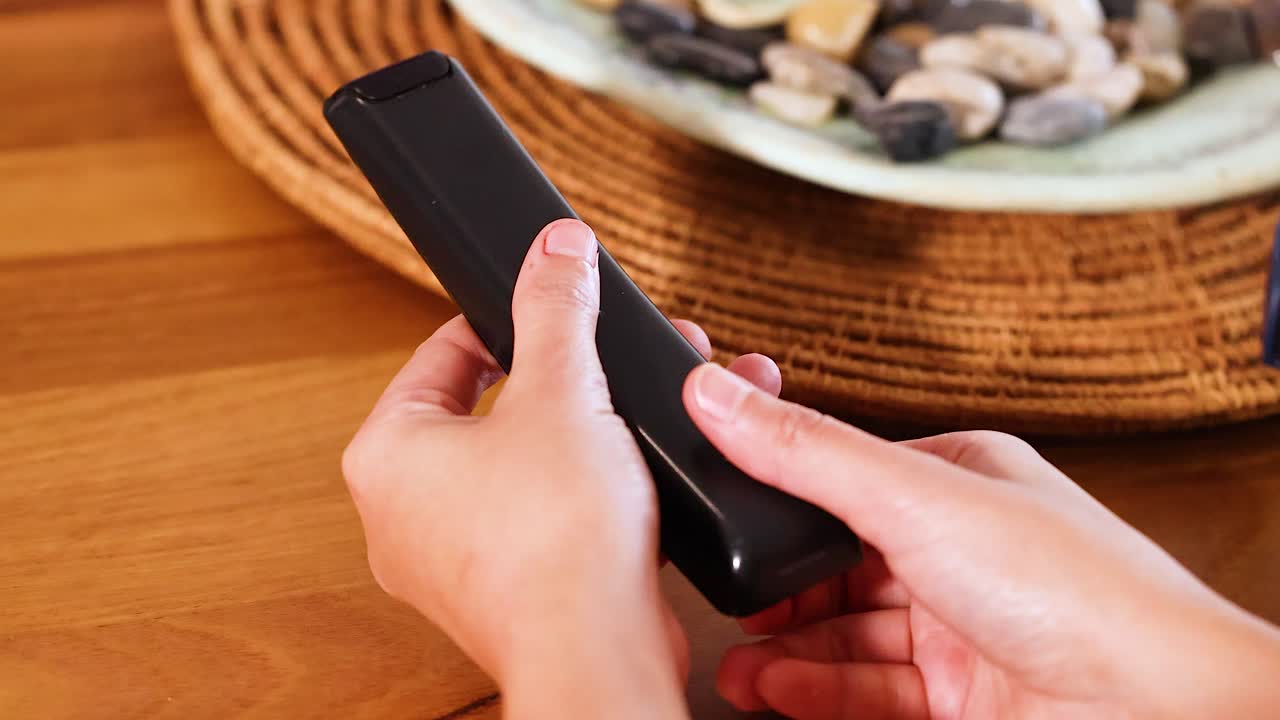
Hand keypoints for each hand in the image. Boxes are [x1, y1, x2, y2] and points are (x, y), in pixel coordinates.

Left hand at [340, 219, 780, 717]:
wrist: (597, 651)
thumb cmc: (556, 539)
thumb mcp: (563, 390)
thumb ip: (556, 307)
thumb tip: (554, 248)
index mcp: (386, 454)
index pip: (442, 353)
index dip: (504, 320)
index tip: (548, 307)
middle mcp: (400, 514)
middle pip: (483, 410)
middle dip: (559, 379)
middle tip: (600, 363)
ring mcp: (447, 562)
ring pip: (515, 468)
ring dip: (575, 435)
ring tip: (622, 417)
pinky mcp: (499, 595)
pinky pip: (534, 521)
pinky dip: (577, 494)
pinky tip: (623, 480)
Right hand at [683, 365, 1279, 719]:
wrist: (1156, 712)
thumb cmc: (1077, 592)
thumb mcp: (914, 498)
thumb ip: (804, 454)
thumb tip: (717, 395)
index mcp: (962, 482)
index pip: (847, 486)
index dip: (784, 511)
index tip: (730, 527)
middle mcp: (963, 553)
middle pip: (842, 571)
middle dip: (780, 598)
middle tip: (730, 610)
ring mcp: (965, 629)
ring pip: (850, 638)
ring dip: (788, 655)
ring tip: (740, 670)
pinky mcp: (964, 698)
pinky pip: (871, 691)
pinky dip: (819, 693)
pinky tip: (779, 692)